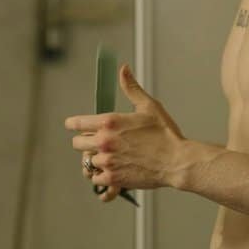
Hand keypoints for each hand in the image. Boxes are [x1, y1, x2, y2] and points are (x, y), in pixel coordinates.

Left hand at [66, 64, 186, 200]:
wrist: (177, 161)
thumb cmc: (165, 134)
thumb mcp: (148, 106)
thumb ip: (131, 88)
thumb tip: (124, 70)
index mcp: (109, 122)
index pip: (77, 123)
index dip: (73, 124)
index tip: (72, 125)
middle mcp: (104, 141)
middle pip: (77, 143)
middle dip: (84, 142)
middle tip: (94, 143)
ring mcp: (107, 161)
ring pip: (87, 162)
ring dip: (95, 160)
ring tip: (106, 158)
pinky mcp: (113, 178)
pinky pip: (96, 179)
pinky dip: (101, 177)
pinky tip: (110, 172)